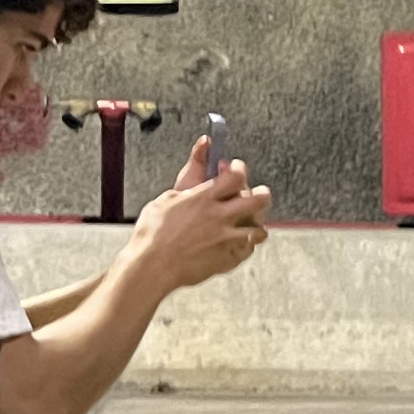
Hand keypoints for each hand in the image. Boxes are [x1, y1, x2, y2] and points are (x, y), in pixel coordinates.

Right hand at [131, 132, 270, 292]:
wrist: (151, 267)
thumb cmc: (152, 234)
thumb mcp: (166, 198)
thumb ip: (191, 174)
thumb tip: (204, 146)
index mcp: (204, 198)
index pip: (236, 176)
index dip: (240, 169)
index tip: (237, 168)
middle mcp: (219, 217)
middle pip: (258, 200)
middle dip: (262, 194)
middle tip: (259, 194)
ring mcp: (225, 239)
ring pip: (258, 229)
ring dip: (255, 224)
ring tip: (248, 223)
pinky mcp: (226, 259)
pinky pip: (248, 250)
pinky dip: (245, 245)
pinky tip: (237, 242)